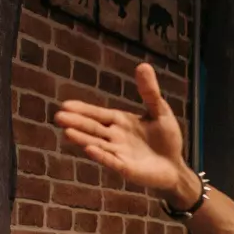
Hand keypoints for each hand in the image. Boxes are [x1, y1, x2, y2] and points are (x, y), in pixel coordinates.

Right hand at [54, 63, 194, 202]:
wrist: (175, 166)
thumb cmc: (166, 138)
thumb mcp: (160, 111)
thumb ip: (150, 92)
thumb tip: (144, 65)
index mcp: (120, 122)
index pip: (98, 114)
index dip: (83, 109)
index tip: (65, 105)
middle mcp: (115, 137)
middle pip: (93, 129)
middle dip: (77, 123)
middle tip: (58, 117)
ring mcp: (119, 154)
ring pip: (98, 145)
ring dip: (83, 139)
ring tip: (67, 133)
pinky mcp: (126, 169)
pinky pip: (112, 162)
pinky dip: (102, 156)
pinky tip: (90, 150)